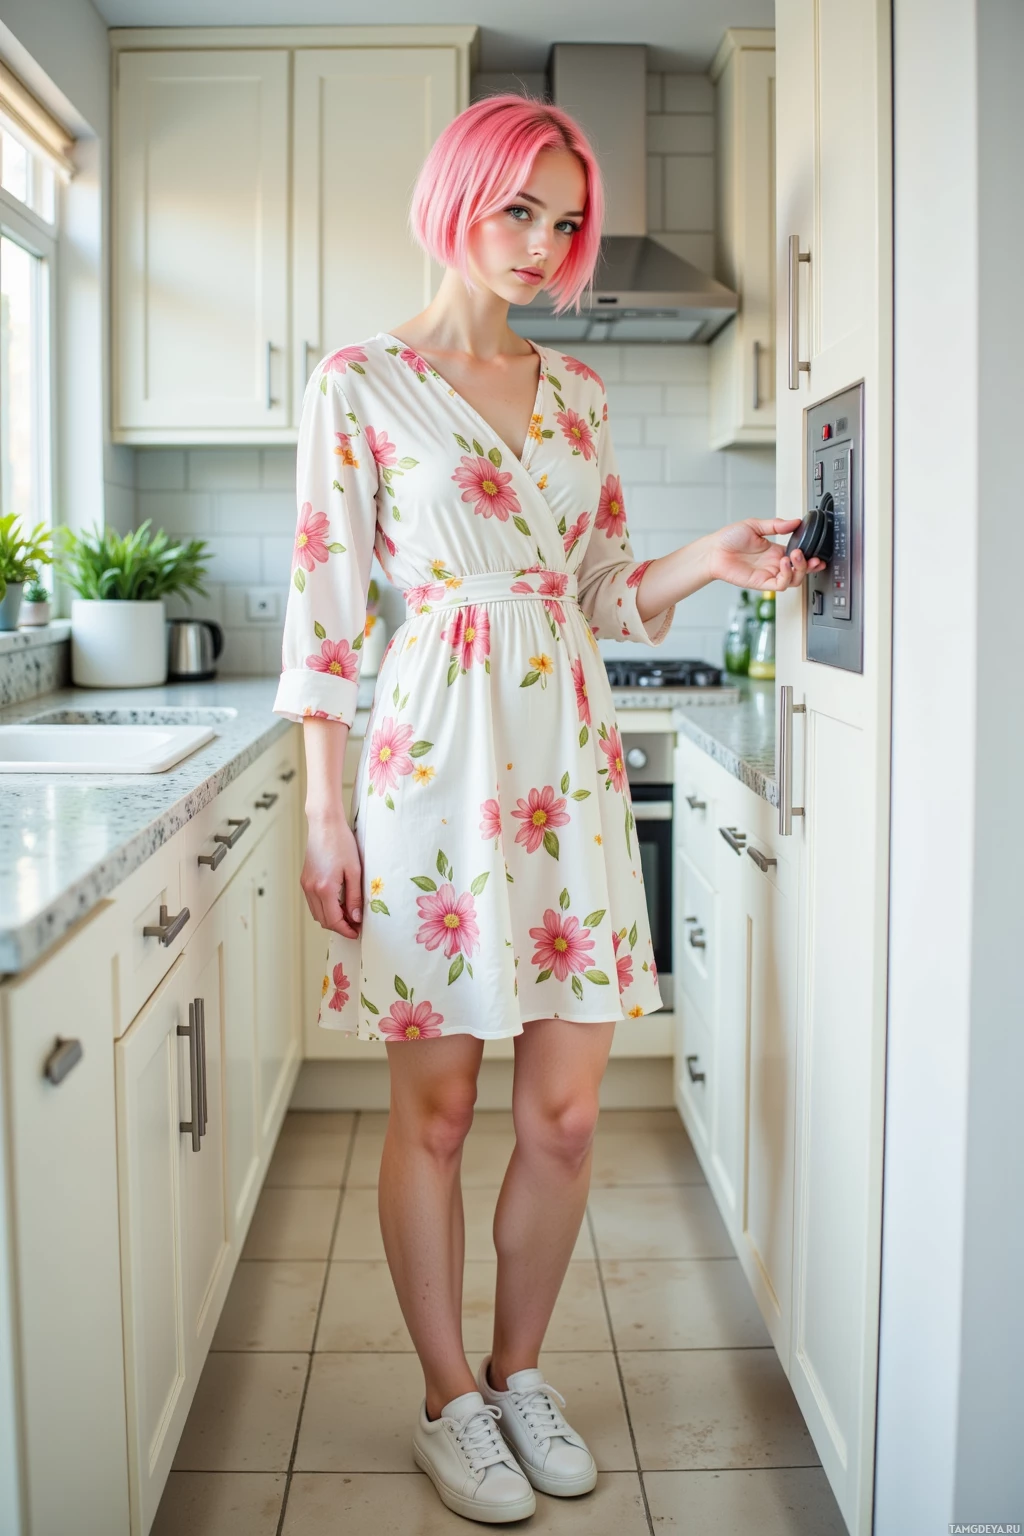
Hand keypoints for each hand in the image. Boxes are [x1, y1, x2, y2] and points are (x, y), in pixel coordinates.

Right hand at [301, 814, 362, 938]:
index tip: (356, 932)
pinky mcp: (304, 880)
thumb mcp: (354, 871)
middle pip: (323, 920)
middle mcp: (311, 889)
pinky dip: (325, 908)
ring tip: (348, 915)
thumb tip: (356, 917)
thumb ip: (355, 897)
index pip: (334, 920)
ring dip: (331, 918)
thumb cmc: (341, 842)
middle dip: (339, 926)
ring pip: (317, 913)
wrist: (324, 824)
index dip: (346, 930)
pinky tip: (338, 903)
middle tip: (355, 925)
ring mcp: (305, 885)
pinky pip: (313, 902)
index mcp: (325, 889)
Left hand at [707, 518, 825, 590]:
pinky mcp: (762, 582)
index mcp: (775, 551)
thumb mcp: (755, 525)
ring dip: (800, 569)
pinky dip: (787, 575)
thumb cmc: (729, 539)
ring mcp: (769, 574)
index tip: (817, 551)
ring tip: (796, 556)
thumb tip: (794, 521)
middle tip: (811, 556)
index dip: (810, 556)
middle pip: (800, 570)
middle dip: (810, 565)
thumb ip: (776, 525)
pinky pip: (780, 584)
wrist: (714, 550)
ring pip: (794, 579)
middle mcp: (774, 564)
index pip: (798, 556)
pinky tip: (784, 562)